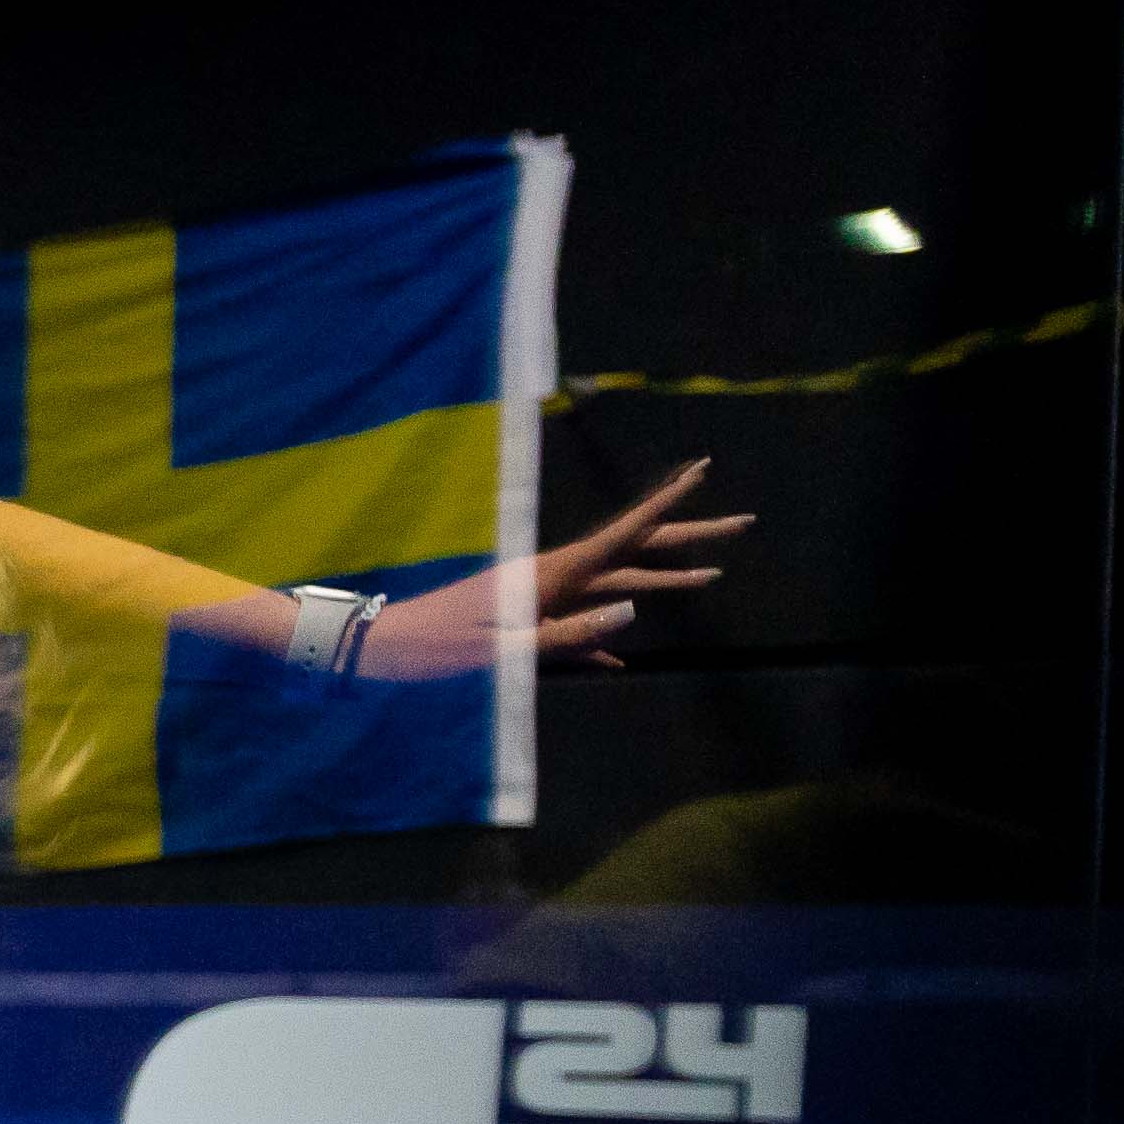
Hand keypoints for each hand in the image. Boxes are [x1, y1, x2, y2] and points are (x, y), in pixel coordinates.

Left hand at [361, 457, 747, 684]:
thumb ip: (570, 633)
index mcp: (550, 576)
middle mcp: (552, 577)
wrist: (382, 646)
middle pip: (634, 552)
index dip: (665, 504)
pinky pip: (579, 626)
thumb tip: (634, 611)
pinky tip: (625, 652)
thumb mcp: (505, 649)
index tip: (702, 471)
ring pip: (615, 585)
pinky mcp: (524, 622)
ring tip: (713, 572)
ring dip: (663, 579)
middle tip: (741, 522)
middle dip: (688, 537)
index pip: (621, 534)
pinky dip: (606, 634)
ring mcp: (540, 599)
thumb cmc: (436, 647)